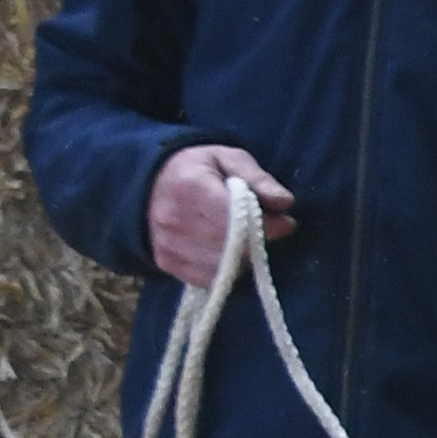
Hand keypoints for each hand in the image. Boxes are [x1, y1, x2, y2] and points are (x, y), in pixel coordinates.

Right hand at [146, 142, 294, 286]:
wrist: (150, 184)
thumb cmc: (198, 169)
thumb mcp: (229, 159)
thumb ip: (258, 178)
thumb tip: (285, 202)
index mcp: (190, 187)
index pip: (236, 217)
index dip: (268, 224)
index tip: (286, 221)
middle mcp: (174, 219)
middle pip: (233, 246)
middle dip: (259, 241)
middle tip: (271, 230)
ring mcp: (168, 243)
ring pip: (223, 266)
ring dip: (245, 258)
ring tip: (248, 240)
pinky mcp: (166, 262)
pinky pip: (209, 279)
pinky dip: (227, 271)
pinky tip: (230, 253)